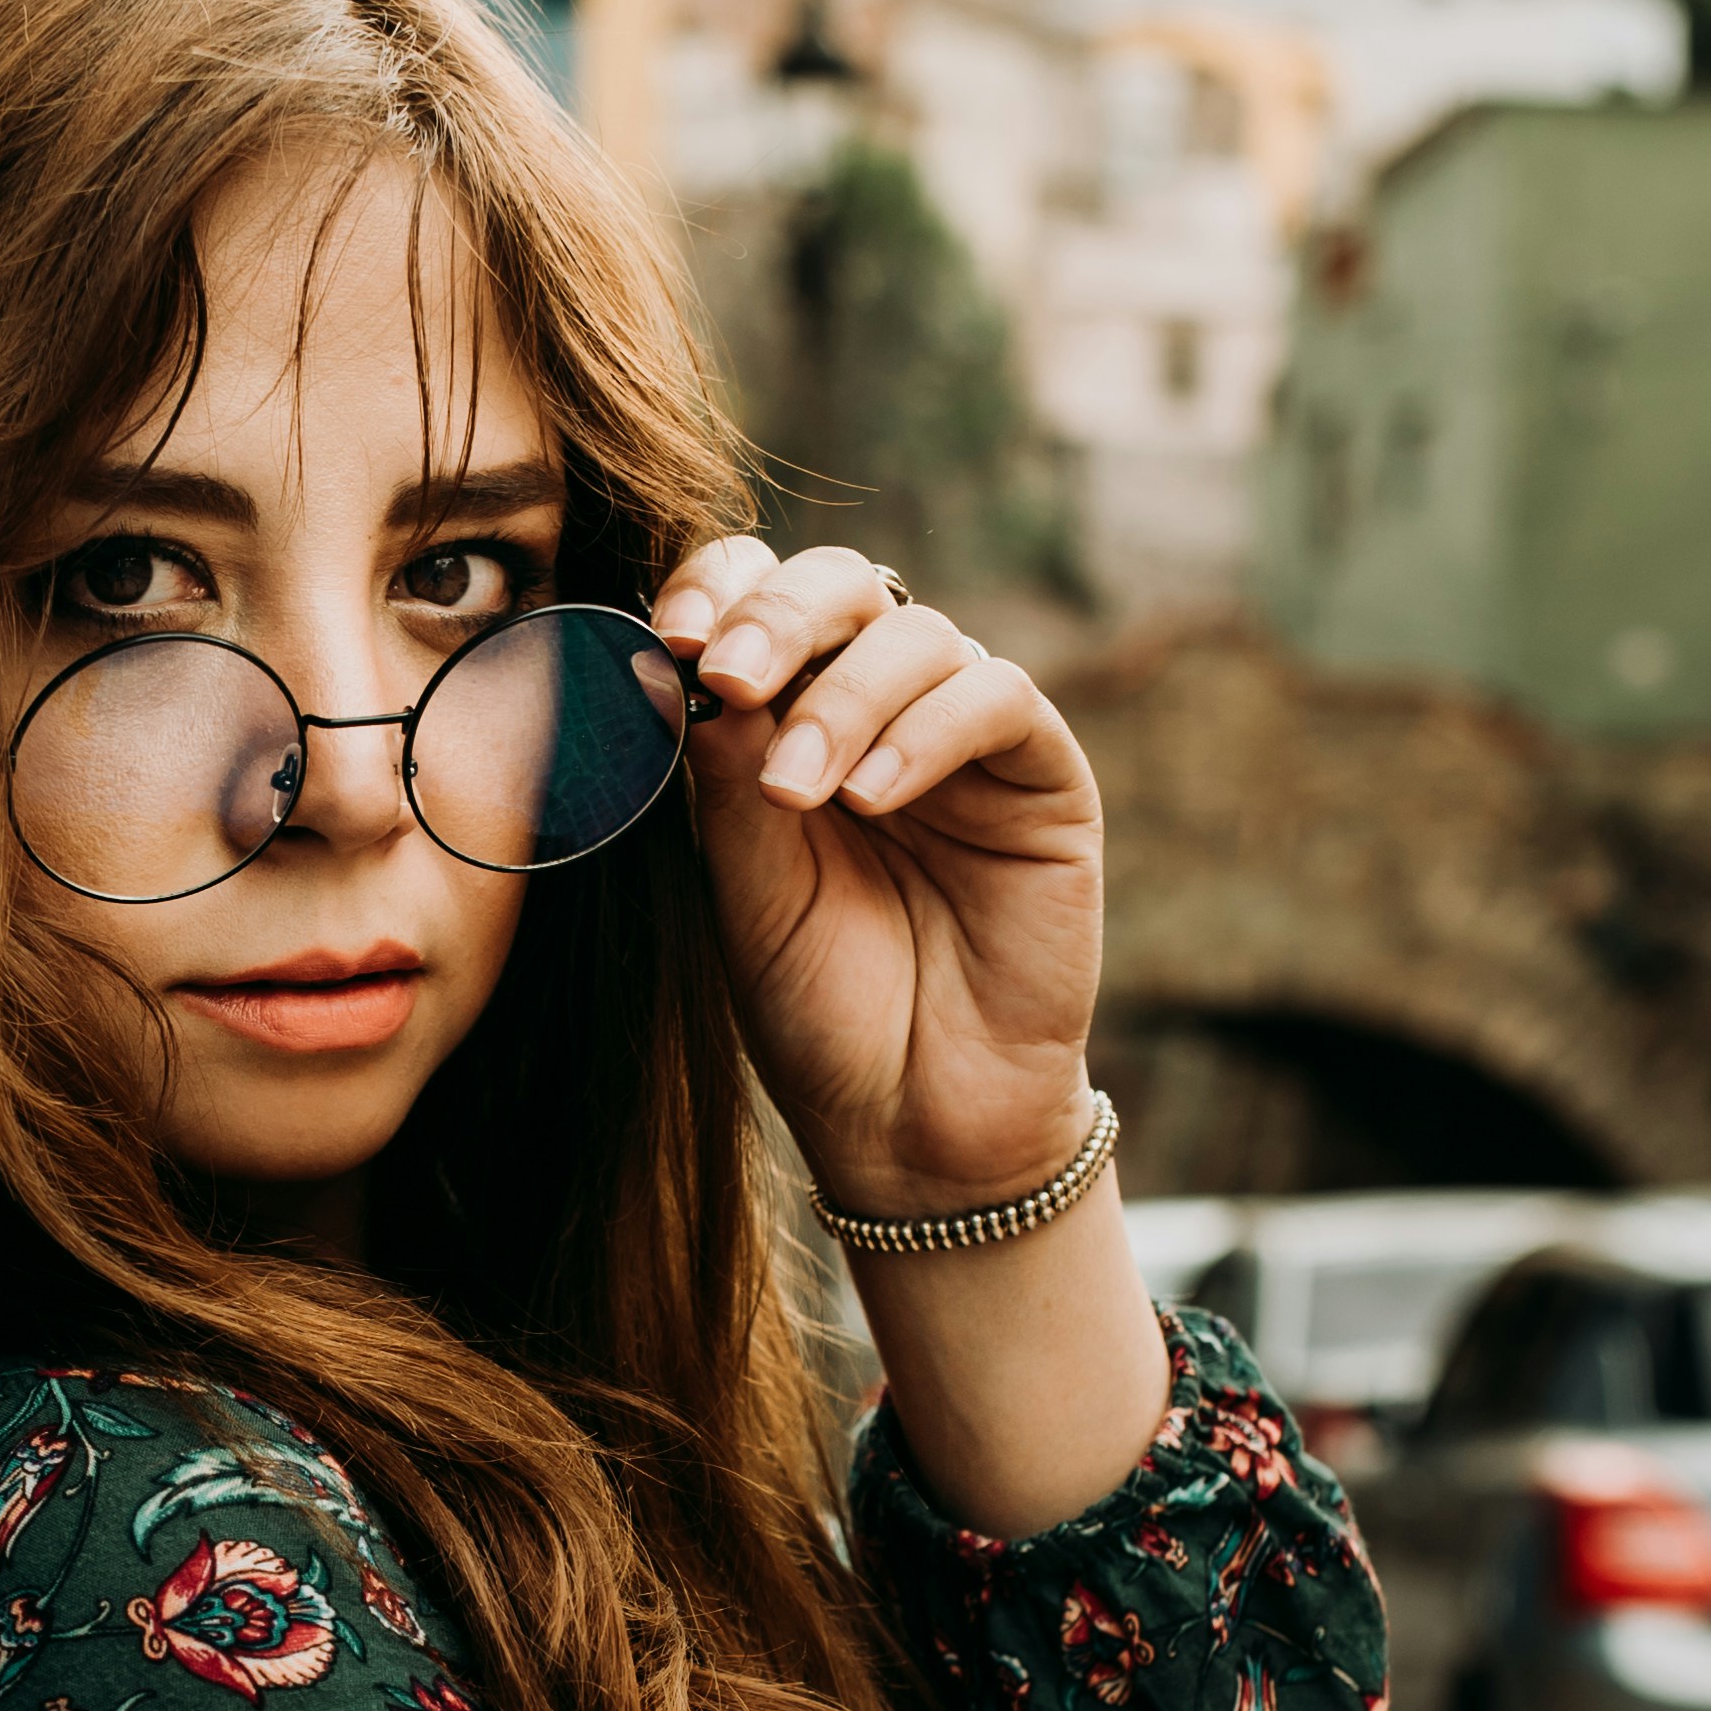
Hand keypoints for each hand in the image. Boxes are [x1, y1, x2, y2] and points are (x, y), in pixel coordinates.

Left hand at [652, 535, 1103, 1216]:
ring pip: (917, 635)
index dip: (717, 590)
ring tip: (796, 791)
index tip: (667, 639)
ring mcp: (965, 738)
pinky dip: (926, 732)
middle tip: (725, 677)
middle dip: (776, 618)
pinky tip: (872, 798)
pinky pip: (995, 699)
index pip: (759, 601)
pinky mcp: (1043, 777)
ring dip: (843, 697)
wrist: (913, 1124)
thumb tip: (692, 668)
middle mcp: (882, 710)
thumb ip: (725, 784)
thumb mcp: (746, 894)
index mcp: (793, 722)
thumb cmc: (821, 1012)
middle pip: (842, 587)